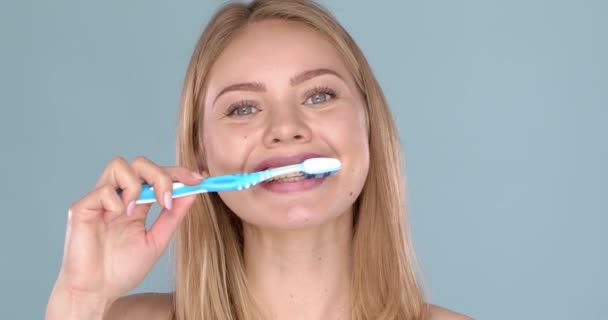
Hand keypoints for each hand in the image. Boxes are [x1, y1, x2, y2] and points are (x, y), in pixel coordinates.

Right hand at [51, 156, 203, 310]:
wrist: (97, 293)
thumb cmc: (121, 270)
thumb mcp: (156, 240)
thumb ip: (172, 216)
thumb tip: (193, 193)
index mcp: (137, 203)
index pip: (157, 175)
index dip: (178, 172)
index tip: (198, 179)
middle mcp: (118, 196)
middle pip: (140, 162)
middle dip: (161, 176)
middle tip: (167, 201)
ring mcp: (99, 200)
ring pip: (119, 165)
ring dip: (136, 186)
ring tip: (135, 212)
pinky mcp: (82, 208)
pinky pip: (103, 190)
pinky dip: (115, 203)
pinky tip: (114, 221)